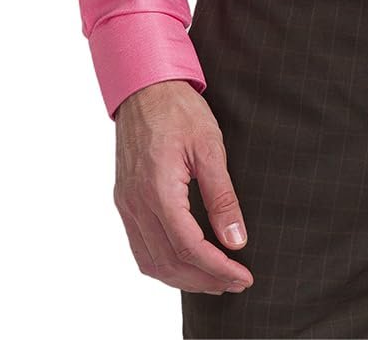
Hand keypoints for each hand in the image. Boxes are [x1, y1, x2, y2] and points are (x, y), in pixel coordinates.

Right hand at [112, 79, 254, 294]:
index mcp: (157, 189)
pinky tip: (186, 262)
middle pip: (168, 263)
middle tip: (235, 283)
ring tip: (215, 279)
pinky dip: (163, 264)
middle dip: (204, 280)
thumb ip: (222, 197)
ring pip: (150, 262)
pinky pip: (140, 247)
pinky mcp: (124, 200)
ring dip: (183, 278)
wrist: (145, 86)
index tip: (243, 276)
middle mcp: (135, 203)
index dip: (217, 268)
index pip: (188, 248)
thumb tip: (236, 240)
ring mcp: (126, 203)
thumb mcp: (210, 147)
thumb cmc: (179, 109)